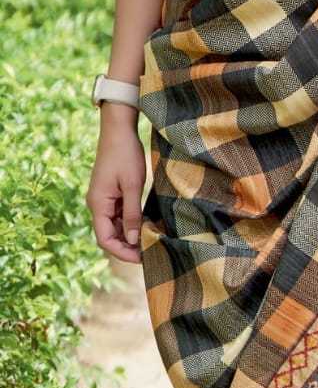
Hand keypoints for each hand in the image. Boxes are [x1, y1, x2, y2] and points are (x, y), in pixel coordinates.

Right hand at [86, 109, 147, 263]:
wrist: (118, 129)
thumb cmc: (125, 154)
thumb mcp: (132, 184)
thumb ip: (132, 213)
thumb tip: (133, 240)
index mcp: (98, 205)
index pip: (104, 239)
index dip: (121, 252)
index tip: (141, 258)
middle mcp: (97, 204)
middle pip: (109, 235)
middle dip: (127, 246)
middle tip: (149, 253)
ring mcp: (103, 199)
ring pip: (115, 225)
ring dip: (129, 235)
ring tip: (150, 240)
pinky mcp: (111, 192)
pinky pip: (118, 214)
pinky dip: (130, 222)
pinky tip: (145, 224)